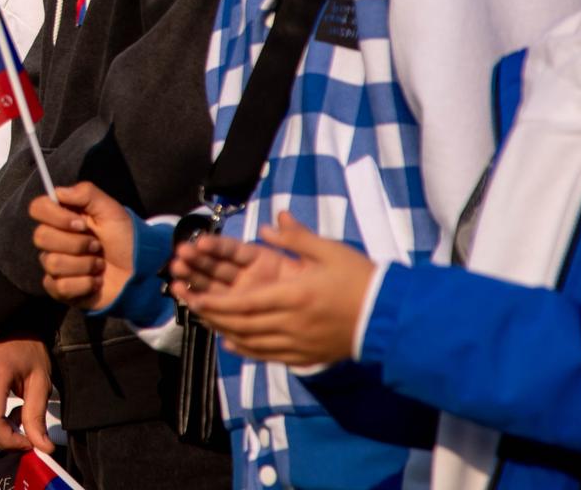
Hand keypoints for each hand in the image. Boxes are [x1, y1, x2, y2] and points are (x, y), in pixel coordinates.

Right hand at [0, 338, 52, 453]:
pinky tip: (4, 411)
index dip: (10, 440)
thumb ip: (38, 416)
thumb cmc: (31, 352)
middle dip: (2, 442)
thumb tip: (44, 449)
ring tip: (17, 419)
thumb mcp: (41, 383)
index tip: (29, 442)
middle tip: (24, 436)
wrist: (15, 327)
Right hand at [31, 181, 135, 308]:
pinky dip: (84, 284)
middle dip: (76, 243)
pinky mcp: (60, 289)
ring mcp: (56, 265)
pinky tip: (95, 281)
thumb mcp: (111, 209)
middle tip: (97, 246)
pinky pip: (60, 286)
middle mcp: (55, 240)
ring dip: (84, 265)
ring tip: (100, 265)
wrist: (141, 272)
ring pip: (52, 263)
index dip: (56, 217)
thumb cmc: (126, 239)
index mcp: (63, 217)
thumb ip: (85, 193)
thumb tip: (58, 192)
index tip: (81, 224)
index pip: (37, 208)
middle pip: (41, 237)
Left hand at [173, 212, 373, 367]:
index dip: (215, 302)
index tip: (194, 297)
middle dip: (212, 316)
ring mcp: (299, 344)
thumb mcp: (329, 250)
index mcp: (294, 296)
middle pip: (242, 325)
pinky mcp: (307, 356)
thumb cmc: (359, 279)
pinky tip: (233, 344)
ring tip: (206, 322)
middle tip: (190, 307)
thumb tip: (268, 223)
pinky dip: (247, 351)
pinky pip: (269, 356)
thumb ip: (296, 238)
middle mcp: (291, 324)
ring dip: (225, 333)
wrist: (390, 317)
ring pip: (252, 343)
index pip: (243, 303)